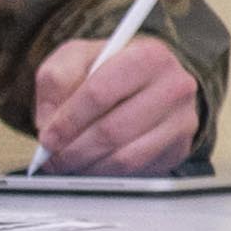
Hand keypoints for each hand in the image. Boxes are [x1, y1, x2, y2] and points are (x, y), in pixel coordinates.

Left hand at [29, 35, 198, 172]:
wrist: (145, 80)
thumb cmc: (107, 68)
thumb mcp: (75, 58)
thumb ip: (56, 81)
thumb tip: (49, 123)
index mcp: (148, 56)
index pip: (99, 94)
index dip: (68, 120)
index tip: (48, 137)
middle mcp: (173, 87)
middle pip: (112, 130)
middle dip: (74, 150)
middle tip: (52, 157)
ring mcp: (181, 120)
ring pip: (125, 157)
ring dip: (88, 166)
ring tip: (68, 162)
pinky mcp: (179, 147)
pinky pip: (136, 171)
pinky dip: (106, 174)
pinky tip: (90, 165)